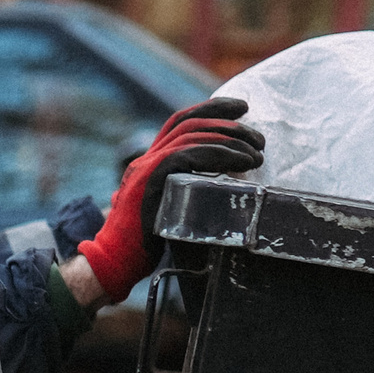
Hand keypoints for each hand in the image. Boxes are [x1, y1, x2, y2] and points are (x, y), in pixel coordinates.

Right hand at [78, 98, 265, 300]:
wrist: (115, 262)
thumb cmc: (144, 247)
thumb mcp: (168, 212)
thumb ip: (184, 197)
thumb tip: (218, 196)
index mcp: (150, 162)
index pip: (181, 123)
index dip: (212, 110)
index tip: (241, 110)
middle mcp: (147, 158)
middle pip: (189, 122)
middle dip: (227, 120)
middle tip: (258, 136)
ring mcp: (148, 167)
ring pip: (193, 135)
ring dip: (230, 140)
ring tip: (257, 152)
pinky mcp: (152, 180)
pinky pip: (190, 155)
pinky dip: (219, 155)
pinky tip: (241, 163)